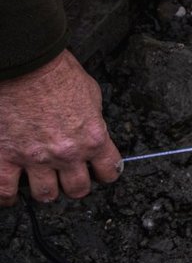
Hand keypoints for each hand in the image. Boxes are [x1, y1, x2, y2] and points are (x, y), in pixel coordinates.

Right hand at [0, 50, 121, 205]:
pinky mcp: (5, 156)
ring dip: (46, 191)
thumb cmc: (57, 73)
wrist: (26, 66)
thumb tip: (90, 131)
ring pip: (46, 194)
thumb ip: (92, 120)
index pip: (109, 170)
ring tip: (42, 184)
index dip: (106, 173)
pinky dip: (8, 196)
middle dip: (75, 185)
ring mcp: (35, 158)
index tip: (101, 172)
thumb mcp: (91, 96)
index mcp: (93, 138)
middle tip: (70, 179)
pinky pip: (4, 190)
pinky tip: (11, 195)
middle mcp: (67, 153)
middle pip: (77, 189)